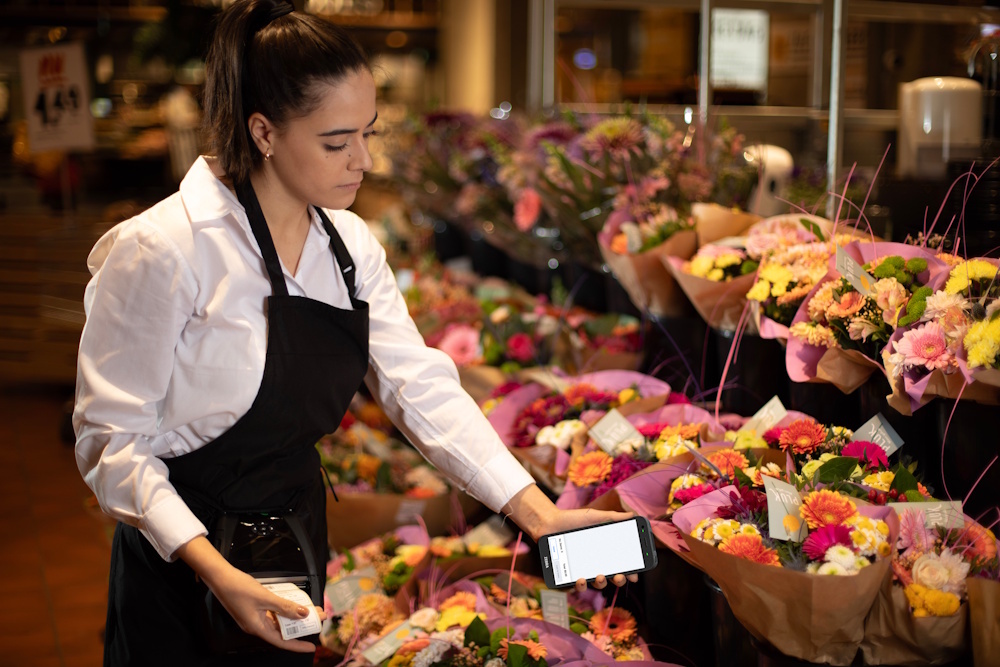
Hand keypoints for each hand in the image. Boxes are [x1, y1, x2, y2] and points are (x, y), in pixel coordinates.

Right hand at [176, 536, 324, 651]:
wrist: (221, 577)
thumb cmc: (238, 588)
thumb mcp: (265, 597)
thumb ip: (285, 606)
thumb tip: (302, 614)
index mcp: (257, 628)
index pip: (282, 642)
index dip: (297, 645)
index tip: (311, 646)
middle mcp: (256, 625)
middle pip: (282, 630)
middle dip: (300, 626)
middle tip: (316, 618)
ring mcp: (255, 617)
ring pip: (279, 621)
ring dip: (294, 616)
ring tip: (310, 609)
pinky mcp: (255, 608)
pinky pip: (273, 613)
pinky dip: (284, 609)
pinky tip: (293, 603)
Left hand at [502, 484, 640, 590]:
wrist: (550, 522)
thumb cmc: (573, 520)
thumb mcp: (595, 516)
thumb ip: (613, 518)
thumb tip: (633, 515)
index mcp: (604, 551)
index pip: (620, 564)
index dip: (629, 572)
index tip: (634, 575)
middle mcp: (595, 562)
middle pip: (612, 577)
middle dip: (618, 580)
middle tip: (619, 576)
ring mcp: (583, 569)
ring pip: (596, 584)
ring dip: (601, 583)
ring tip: (599, 576)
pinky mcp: (569, 574)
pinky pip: (576, 585)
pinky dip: (581, 585)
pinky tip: (581, 579)